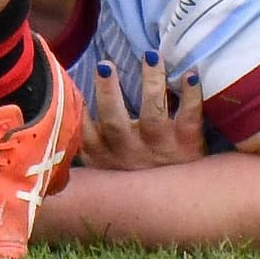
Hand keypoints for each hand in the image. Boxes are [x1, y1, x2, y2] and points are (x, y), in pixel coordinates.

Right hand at [79, 53, 205, 170]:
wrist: (181, 201)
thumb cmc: (138, 174)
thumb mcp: (107, 167)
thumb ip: (91, 139)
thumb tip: (70, 98)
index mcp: (104, 156)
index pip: (84, 134)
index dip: (76, 110)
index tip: (68, 83)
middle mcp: (129, 154)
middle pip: (115, 123)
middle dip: (108, 92)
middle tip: (104, 64)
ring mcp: (160, 149)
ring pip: (153, 116)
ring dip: (151, 84)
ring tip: (150, 56)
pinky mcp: (188, 146)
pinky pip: (189, 118)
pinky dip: (191, 96)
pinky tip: (190, 75)